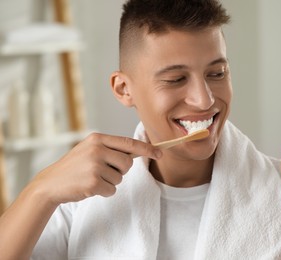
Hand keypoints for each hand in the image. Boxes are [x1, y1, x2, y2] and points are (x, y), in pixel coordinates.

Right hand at [30, 133, 161, 205]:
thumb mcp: (90, 149)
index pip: (129, 143)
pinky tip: (90, 187)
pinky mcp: (93, 182)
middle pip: (127, 163)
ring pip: (120, 178)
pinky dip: (104, 191)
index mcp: (97, 139)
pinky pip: (112, 189)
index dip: (146, 149)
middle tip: (103, 171)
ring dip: (110, 182)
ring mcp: (94, 166)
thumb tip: (138, 151)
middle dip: (120, 170)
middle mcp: (97, 150)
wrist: (51, 183)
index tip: (160, 153)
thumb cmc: (75, 166)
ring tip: (93, 178)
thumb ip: (111, 148)